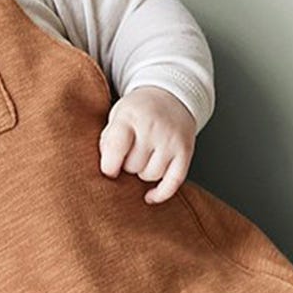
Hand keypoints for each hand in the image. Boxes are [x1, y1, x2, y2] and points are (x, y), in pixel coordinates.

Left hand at [100, 86, 195, 203]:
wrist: (172, 95)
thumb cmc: (138, 111)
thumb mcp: (117, 116)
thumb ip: (108, 141)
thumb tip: (106, 172)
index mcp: (130, 117)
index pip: (116, 148)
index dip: (109, 166)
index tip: (108, 170)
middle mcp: (152, 128)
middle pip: (133, 166)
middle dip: (127, 165)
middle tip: (131, 154)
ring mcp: (170, 140)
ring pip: (150, 175)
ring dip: (143, 172)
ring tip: (144, 158)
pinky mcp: (185, 151)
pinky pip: (173, 182)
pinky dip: (161, 193)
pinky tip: (150, 196)